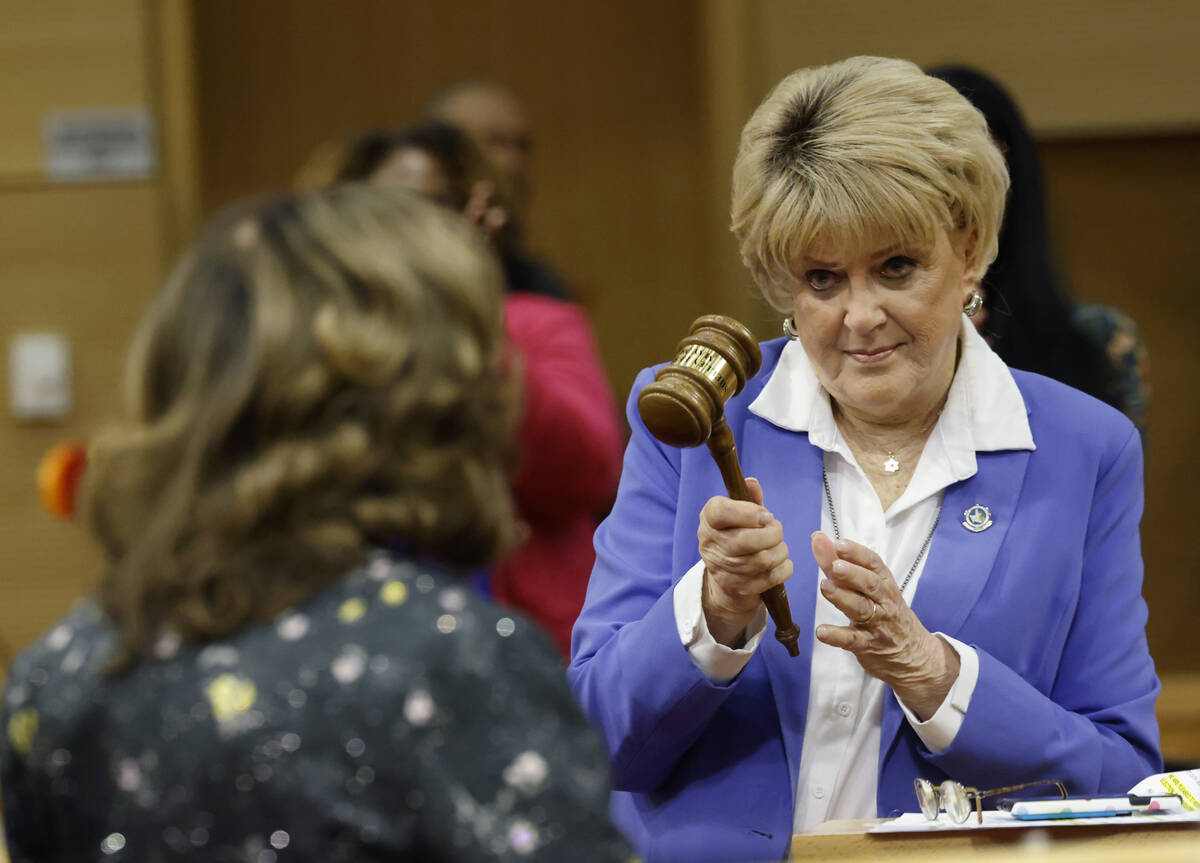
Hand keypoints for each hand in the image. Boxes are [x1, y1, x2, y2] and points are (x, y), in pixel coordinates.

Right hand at [698, 478, 791, 647]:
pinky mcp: (737, 588)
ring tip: (779, 546)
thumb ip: (748, 498)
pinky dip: (784, 568)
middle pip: (744, 541)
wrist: (726, 577)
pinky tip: (782, 562)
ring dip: (779, 551)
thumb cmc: (737, 535)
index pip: (720, 512)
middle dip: (772, 534)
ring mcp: (722, 569)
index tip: (765, 515)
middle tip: (776, 530)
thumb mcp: (740, 513)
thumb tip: (752, 483)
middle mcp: (711, 544)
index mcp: (709, 519)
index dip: (747, 512)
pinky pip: (770, 578)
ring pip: (761, 560)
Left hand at [810, 532, 958, 719]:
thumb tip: (818, 539)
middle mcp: (884, 601)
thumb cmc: (885, 613)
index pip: (873, 564)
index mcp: (884, 583)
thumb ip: (839, 564)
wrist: (914, 655)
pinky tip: (822, 632)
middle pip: (870, 585)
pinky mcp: (869, 645)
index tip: (840, 543)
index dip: (857, 553)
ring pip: (862, 609)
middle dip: (853, 574)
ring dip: (843, 598)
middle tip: (835, 566)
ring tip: (825, 587)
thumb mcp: (867, 588)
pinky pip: (853, 640)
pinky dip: (837, 636)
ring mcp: (878, 624)